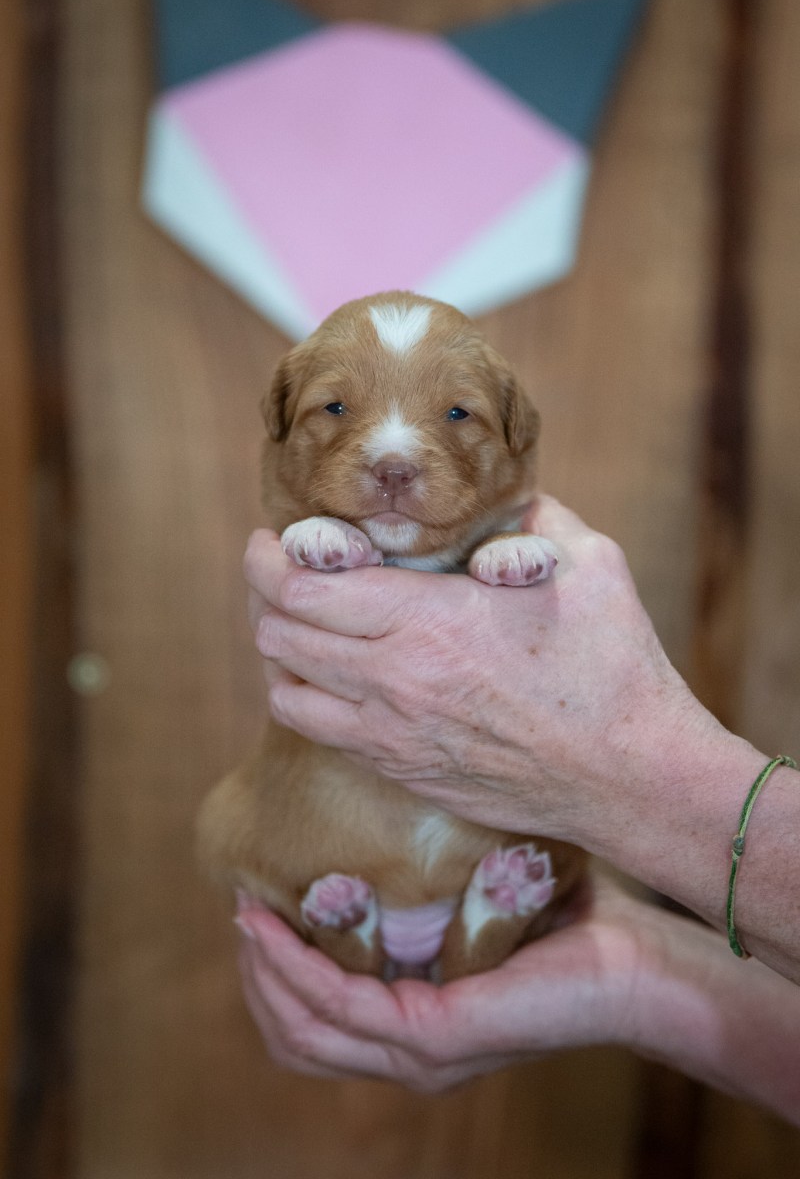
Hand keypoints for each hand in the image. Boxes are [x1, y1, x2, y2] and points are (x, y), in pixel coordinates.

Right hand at [234, 877, 642, 1090]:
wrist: (634, 958)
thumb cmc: (563, 924)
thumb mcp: (472, 908)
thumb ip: (424, 895)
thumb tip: (376, 830)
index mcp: (413, 1033)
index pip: (312, 1028)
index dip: (272, 974)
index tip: (255, 911)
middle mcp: (407, 1056)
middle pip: (293, 1035)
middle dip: (257, 974)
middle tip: (245, 910)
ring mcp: (418, 1054)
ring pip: (303, 1027)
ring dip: (265, 971)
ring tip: (250, 914)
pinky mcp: (433, 1037)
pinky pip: (338, 1005)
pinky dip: (295, 966)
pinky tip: (275, 923)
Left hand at [244, 495, 722, 849]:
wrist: (629, 777)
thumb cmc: (612, 670)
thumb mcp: (586, 563)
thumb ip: (530, 517)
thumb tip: (500, 496)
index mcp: (427, 620)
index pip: (301, 585)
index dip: (269, 555)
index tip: (274, 536)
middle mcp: (392, 680)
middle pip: (276, 633)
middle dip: (266, 591)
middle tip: (285, 568)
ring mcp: (390, 734)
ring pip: (284, 688)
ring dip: (279, 647)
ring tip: (300, 620)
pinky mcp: (399, 769)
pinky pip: (315, 731)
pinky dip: (303, 695)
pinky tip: (330, 673)